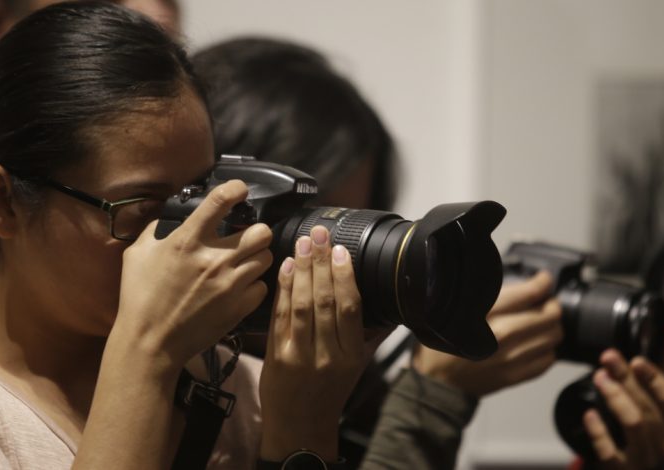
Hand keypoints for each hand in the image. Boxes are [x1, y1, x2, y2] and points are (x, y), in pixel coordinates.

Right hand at [112, 180, 272, 369]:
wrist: (151, 343)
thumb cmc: (140, 298)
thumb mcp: (137, 254)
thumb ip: (157, 229)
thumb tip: (174, 216)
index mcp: (187, 241)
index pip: (220, 201)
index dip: (236, 188)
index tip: (240, 190)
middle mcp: (214, 259)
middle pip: (261, 232)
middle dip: (256, 231)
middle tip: (247, 237)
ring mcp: (230, 284)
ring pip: (267, 258)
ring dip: (257, 257)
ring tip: (244, 262)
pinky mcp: (239, 307)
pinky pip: (263, 286)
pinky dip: (255, 285)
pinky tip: (241, 286)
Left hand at [259, 226, 367, 461]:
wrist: (299, 428)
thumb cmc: (329, 395)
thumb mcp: (357, 367)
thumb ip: (370, 335)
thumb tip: (387, 305)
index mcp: (351, 355)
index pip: (350, 308)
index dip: (345, 276)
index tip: (341, 250)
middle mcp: (327, 355)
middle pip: (324, 300)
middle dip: (321, 262)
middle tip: (319, 234)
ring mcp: (299, 355)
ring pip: (301, 304)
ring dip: (302, 269)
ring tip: (303, 243)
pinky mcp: (276, 355)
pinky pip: (280, 315)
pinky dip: (283, 288)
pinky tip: (286, 267)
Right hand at [412, 271, 561, 396]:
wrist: (435, 382)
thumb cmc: (442, 343)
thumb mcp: (456, 309)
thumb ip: (484, 295)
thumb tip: (513, 284)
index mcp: (486, 313)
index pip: (530, 293)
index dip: (542, 282)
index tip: (543, 280)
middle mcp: (504, 335)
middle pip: (550, 315)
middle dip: (550, 304)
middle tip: (544, 301)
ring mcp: (513, 358)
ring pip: (554, 336)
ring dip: (552, 326)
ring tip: (541, 322)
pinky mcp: (516, 375)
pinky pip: (548, 359)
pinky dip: (548, 349)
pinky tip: (536, 344)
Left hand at [585, 327, 663, 468]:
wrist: (625, 463)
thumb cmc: (644, 423)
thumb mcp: (657, 394)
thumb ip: (663, 364)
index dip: (656, 378)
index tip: (637, 359)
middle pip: (648, 407)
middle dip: (626, 379)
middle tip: (607, 357)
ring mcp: (647, 459)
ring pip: (634, 424)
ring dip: (615, 397)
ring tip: (598, 377)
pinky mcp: (622, 469)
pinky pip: (610, 450)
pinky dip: (599, 430)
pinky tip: (589, 413)